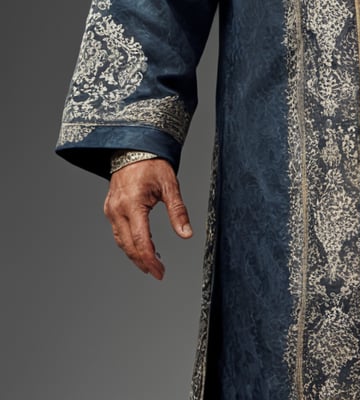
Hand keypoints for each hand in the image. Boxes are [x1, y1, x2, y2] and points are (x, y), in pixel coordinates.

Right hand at [103, 158, 192, 278]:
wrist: (134, 148)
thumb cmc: (153, 164)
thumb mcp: (170, 185)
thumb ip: (178, 211)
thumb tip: (187, 234)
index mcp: (132, 204)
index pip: (140, 241)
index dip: (150, 260)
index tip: (160, 272)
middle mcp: (117, 209)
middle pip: (128, 246)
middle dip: (143, 262)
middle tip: (158, 272)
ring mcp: (111, 209)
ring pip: (120, 241)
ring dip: (135, 254)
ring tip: (152, 263)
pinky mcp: (110, 208)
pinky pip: (117, 232)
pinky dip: (129, 243)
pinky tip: (141, 246)